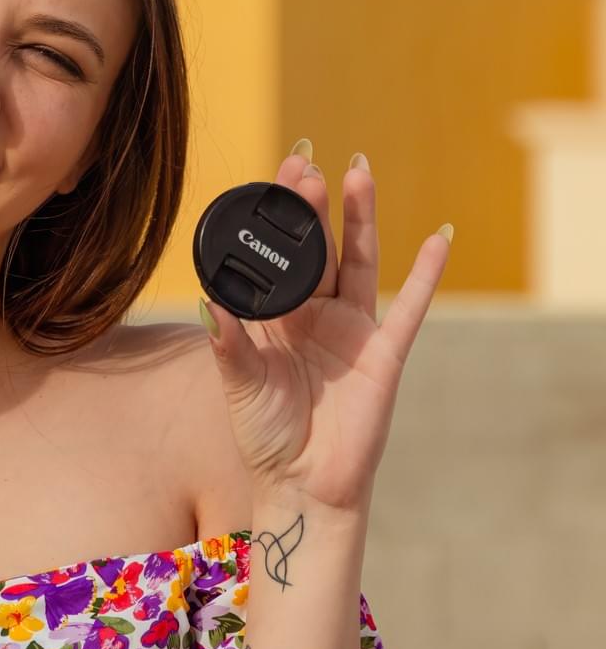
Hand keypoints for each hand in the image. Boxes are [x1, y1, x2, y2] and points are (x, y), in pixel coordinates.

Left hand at [200, 145, 451, 514]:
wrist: (301, 486)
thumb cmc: (265, 434)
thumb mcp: (239, 383)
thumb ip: (228, 343)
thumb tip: (208, 301)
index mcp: (277, 314)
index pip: (281, 253)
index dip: (281, 215)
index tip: (277, 173)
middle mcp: (316, 313)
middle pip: (319, 247)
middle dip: (314, 206)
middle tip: (309, 162)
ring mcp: (353, 329)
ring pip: (360, 261)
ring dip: (361, 218)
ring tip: (358, 171)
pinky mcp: (384, 354)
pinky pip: (410, 308)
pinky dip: (428, 273)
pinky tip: (440, 236)